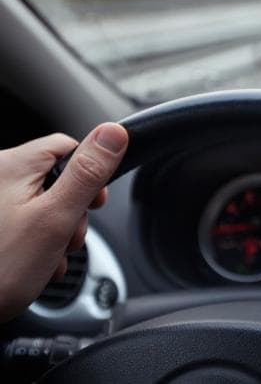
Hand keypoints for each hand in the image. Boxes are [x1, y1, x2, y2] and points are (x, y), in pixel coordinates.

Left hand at [0, 123, 127, 321]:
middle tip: (67, 239)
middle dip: (72, 211)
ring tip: (48, 257)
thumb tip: (114, 133)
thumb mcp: (55, 219)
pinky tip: (34, 263)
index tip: (93, 204)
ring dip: (55, 231)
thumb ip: (88, 174)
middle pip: (56, 177)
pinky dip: (34, 240)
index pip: (69, 147)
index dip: (91, 176)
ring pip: (41, 202)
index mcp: (11, 164)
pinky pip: (21, 219)